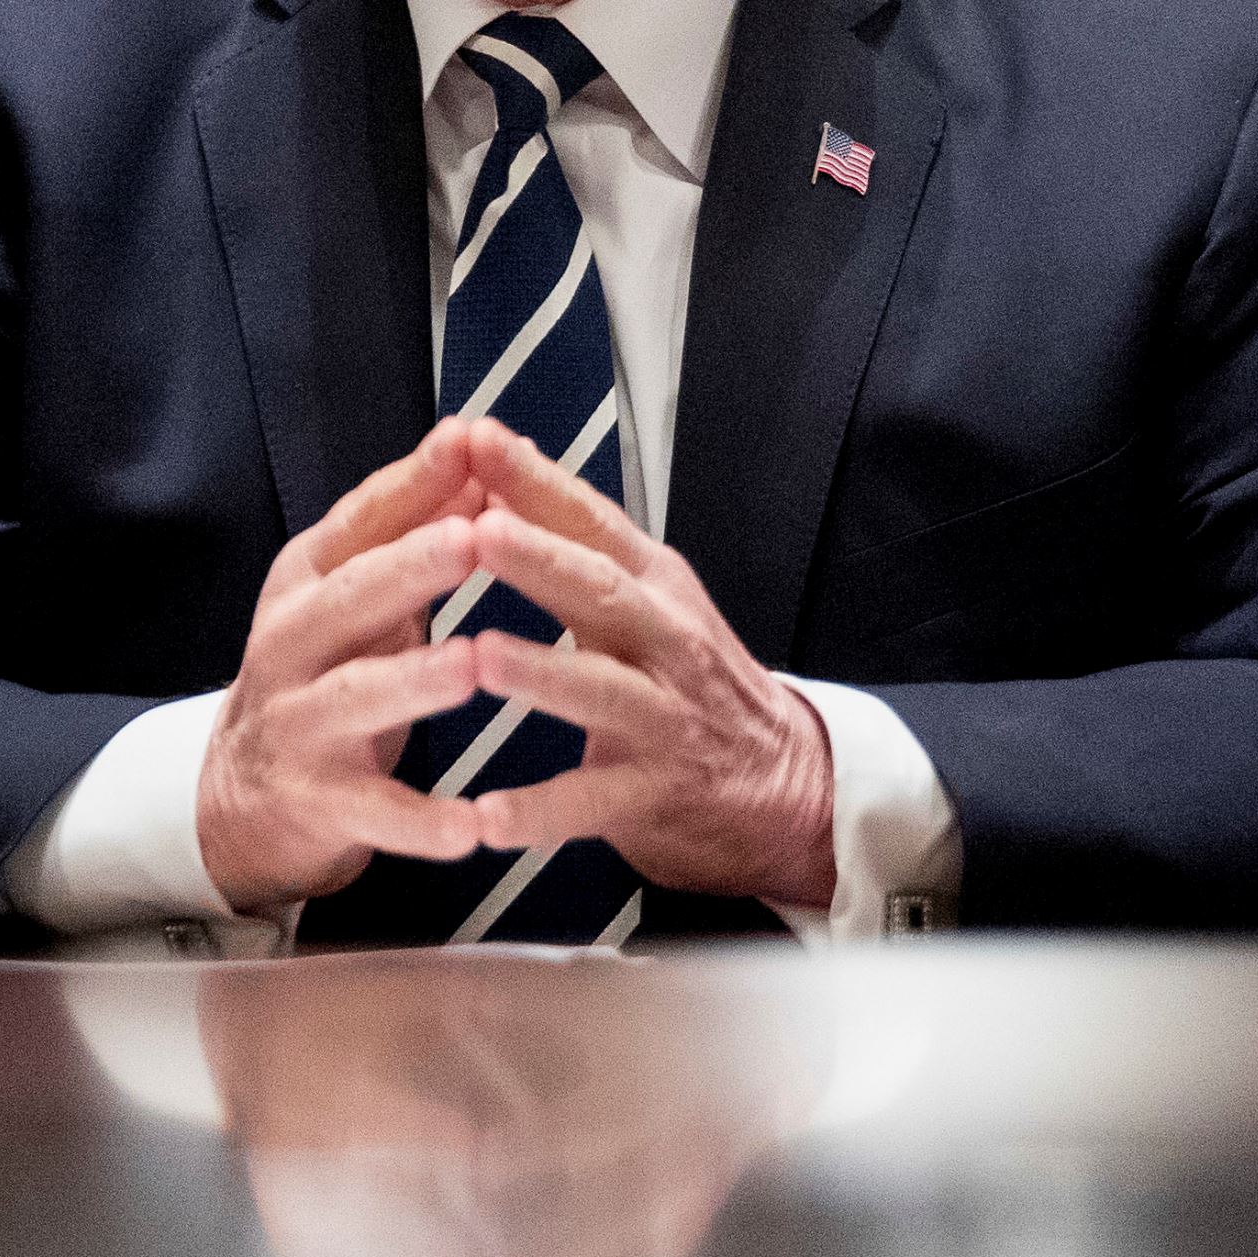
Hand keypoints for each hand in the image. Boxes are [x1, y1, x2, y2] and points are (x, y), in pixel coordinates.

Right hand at [196, 420, 493, 913]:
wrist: (244, 789)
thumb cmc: (328, 669)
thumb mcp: (357, 594)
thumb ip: (414, 529)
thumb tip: (481, 448)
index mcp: (309, 580)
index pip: (360, 521)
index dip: (412, 482)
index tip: (468, 440)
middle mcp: (292, 642)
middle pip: (349, 598)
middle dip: (410, 566)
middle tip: (472, 539)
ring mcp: (299, 723)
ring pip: (356, 697)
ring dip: (413, 681)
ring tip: (470, 666)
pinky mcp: (318, 800)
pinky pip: (375, 812)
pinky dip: (422, 822)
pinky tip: (471, 827)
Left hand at [444, 416, 836, 910]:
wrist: (784, 781)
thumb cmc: (692, 679)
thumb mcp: (645, 598)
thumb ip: (573, 540)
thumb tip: (493, 464)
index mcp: (653, 585)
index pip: (591, 520)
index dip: (534, 479)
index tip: (473, 438)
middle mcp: (666, 640)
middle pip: (603, 592)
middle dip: (540, 559)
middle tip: (477, 532)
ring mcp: (666, 718)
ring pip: (603, 692)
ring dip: (541, 674)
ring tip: (480, 657)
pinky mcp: (656, 793)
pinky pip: (592, 803)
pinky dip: (539, 812)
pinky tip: (486, 818)